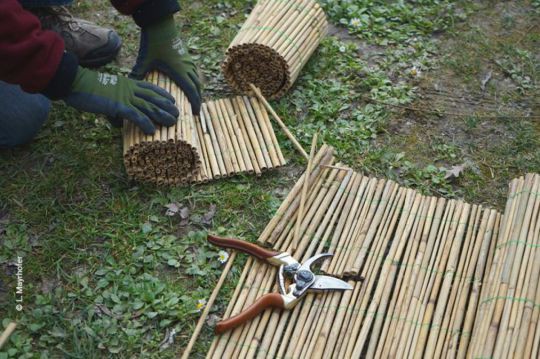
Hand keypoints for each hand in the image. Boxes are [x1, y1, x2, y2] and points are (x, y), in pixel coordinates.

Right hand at [63, 67, 178, 133]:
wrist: (76, 82)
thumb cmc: (88, 88)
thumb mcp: (107, 93)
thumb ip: (116, 106)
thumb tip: (116, 121)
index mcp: (129, 84)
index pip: (151, 88)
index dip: (163, 95)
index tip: (172, 101)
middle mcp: (130, 89)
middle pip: (154, 98)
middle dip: (167, 106)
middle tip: (177, 114)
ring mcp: (125, 97)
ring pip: (149, 107)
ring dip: (162, 115)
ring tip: (172, 122)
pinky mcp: (118, 106)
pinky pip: (135, 115)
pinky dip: (145, 123)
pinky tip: (152, 130)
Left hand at [131, 15, 201, 114]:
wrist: (161, 24)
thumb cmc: (153, 42)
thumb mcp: (144, 59)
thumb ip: (138, 72)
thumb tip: (129, 86)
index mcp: (180, 71)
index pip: (191, 91)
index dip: (195, 103)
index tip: (195, 113)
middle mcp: (187, 67)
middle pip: (197, 87)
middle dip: (198, 99)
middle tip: (196, 111)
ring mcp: (188, 61)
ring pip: (197, 79)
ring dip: (197, 90)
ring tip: (195, 99)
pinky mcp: (186, 56)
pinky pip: (195, 72)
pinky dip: (195, 80)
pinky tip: (191, 83)